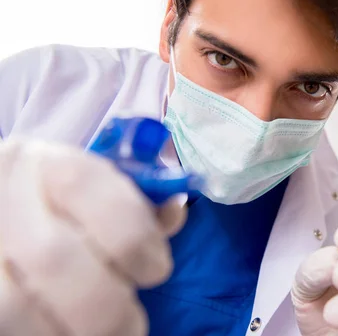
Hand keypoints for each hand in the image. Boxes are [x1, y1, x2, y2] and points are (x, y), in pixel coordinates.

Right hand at [0, 139, 186, 335]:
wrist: (10, 211)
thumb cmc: (68, 202)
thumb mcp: (102, 188)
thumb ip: (141, 204)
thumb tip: (175, 210)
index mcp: (47, 164)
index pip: (86, 186)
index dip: (133, 233)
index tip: (156, 270)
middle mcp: (6, 198)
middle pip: (54, 258)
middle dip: (108, 304)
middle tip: (134, 324)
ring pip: (16, 305)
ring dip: (73, 333)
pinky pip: (3, 326)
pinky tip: (69, 335)